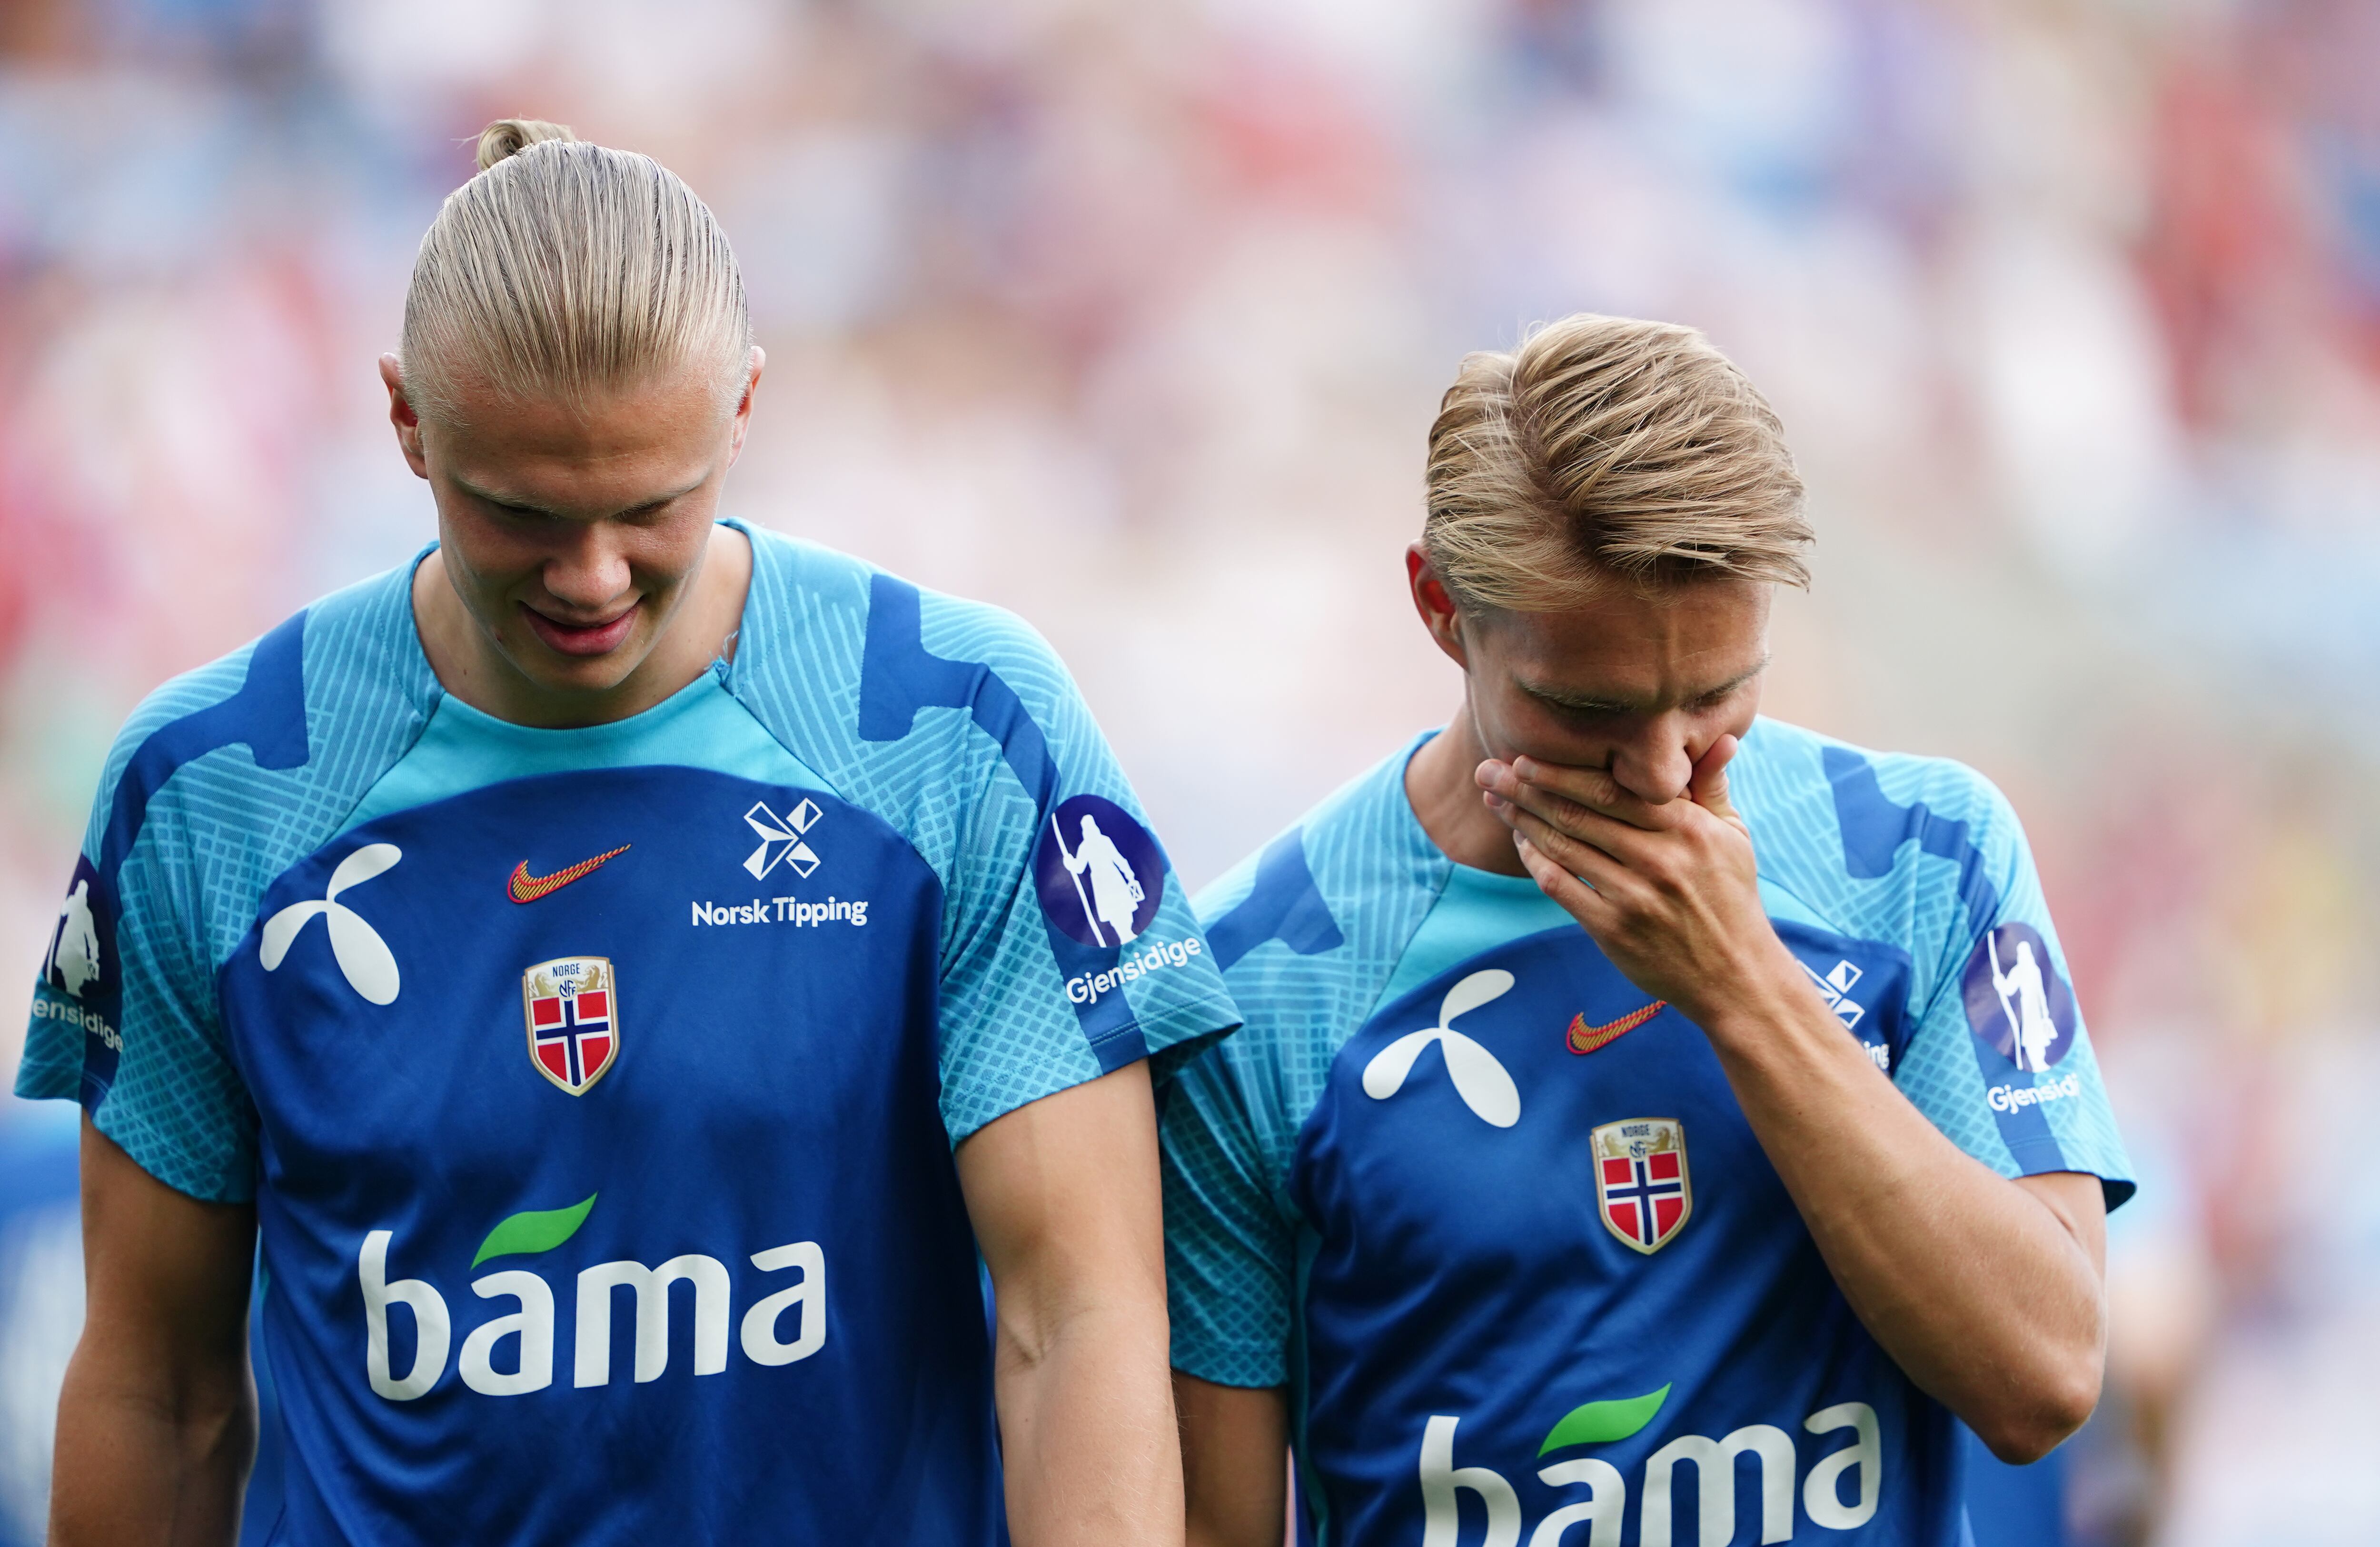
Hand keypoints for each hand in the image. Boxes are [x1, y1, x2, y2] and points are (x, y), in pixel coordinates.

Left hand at [1476, 735, 1797, 1025]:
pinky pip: (1562, 886)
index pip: (1613, 790)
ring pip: (1564, 847)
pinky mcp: (1614, 930)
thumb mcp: (1733, 837)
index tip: (1525, 757)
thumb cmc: (1730, 898)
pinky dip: (1536, 862)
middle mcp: (1659, 859)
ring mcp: (1634, 896)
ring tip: (1495, 801)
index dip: (1563, 772)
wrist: (1735, 975)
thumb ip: (1711, 787)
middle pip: (1579, 814)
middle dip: (1526, 789)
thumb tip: (1719, 738)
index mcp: (1687, 829)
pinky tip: (1521, 843)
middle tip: (1488, 771)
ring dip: (1522, 821)